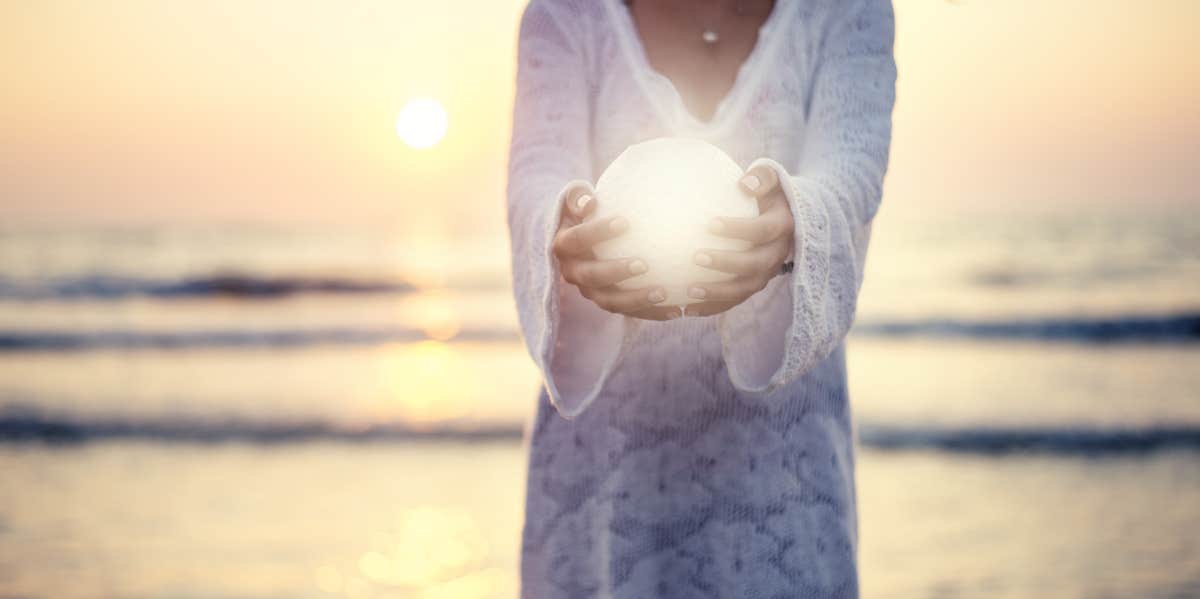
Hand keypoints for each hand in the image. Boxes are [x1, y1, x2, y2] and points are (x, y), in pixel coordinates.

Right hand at [552, 186, 676, 319]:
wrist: (586, 240)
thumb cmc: (589, 211)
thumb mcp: (578, 199)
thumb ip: (579, 197)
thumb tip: (589, 201)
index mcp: (564, 246)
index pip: (577, 239)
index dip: (597, 232)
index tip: (624, 222)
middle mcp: (573, 272)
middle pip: (592, 276)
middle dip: (616, 271)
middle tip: (644, 264)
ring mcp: (590, 292)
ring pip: (610, 301)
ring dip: (636, 299)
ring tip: (664, 293)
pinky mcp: (608, 304)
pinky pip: (630, 312)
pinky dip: (652, 313)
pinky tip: (676, 310)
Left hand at [683, 164, 794, 316]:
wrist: (783, 218)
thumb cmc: (766, 193)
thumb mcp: (769, 179)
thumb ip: (761, 177)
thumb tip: (744, 183)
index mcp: (782, 227)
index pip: (762, 230)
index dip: (739, 229)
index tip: (710, 224)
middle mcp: (778, 254)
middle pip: (755, 264)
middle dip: (726, 263)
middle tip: (696, 257)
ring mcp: (768, 274)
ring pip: (745, 289)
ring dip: (718, 293)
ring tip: (689, 291)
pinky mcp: (755, 286)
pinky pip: (734, 301)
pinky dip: (712, 308)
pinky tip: (686, 309)